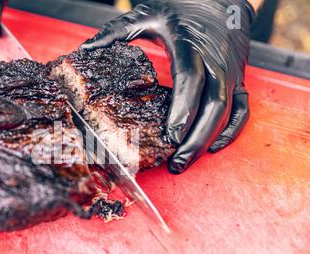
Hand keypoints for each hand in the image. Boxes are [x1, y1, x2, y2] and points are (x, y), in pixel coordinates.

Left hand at [82, 0, 253, 173]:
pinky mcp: (239, 78)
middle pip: (213, 104)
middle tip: (176, 163)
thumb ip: (117, 32)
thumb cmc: (182, 6)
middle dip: (195, 138)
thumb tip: (86, 50)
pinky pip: (242, 108)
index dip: (183, 109)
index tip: (171, 136)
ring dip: (208, 139)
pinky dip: (232, 130)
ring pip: (228, 111)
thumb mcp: (146, 13)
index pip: (191, 80)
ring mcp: (231, 71)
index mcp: (191, 45)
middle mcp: (216, 61)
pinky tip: (214, 147)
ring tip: (186, 161)